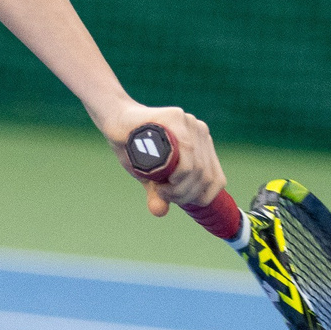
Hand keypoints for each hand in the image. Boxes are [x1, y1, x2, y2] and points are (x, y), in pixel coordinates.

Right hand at [105, 102, 225, 216]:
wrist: (115, 121)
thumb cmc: (133, 147)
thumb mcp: (149, 176)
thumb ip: (159, 193)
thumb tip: (160, 212)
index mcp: (201, 147)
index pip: (216, 180)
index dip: (201, 197)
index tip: (178, 200)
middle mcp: (200, 133)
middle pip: (206, 177)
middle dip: (185, 195)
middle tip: (163, 196)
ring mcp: (190, 123)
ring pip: (198, 169)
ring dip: (179, 188)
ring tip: (160, 189)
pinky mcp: (176, 117)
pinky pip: (187, 155)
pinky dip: (177, 174)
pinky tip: (161, 178)